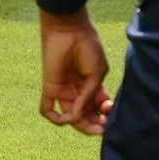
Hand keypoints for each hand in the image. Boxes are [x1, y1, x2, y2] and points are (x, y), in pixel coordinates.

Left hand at [38, 10, 111, 135]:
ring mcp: (64, 90)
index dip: (105, 115)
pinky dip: (55, 118)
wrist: (70, 30)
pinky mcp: (50, 87)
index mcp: (92, 87)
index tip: (111, 111)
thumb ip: (90, 96)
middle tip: (102, 128)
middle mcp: (77, 91)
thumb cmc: (88, 48)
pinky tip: (68, 118)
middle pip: (84, 116)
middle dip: (93, 125)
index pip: (97, 109)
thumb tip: (80, 115)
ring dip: (80, 124)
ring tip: (92, 125)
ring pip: (69, 116)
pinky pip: (47, 108)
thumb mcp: (97, 74)